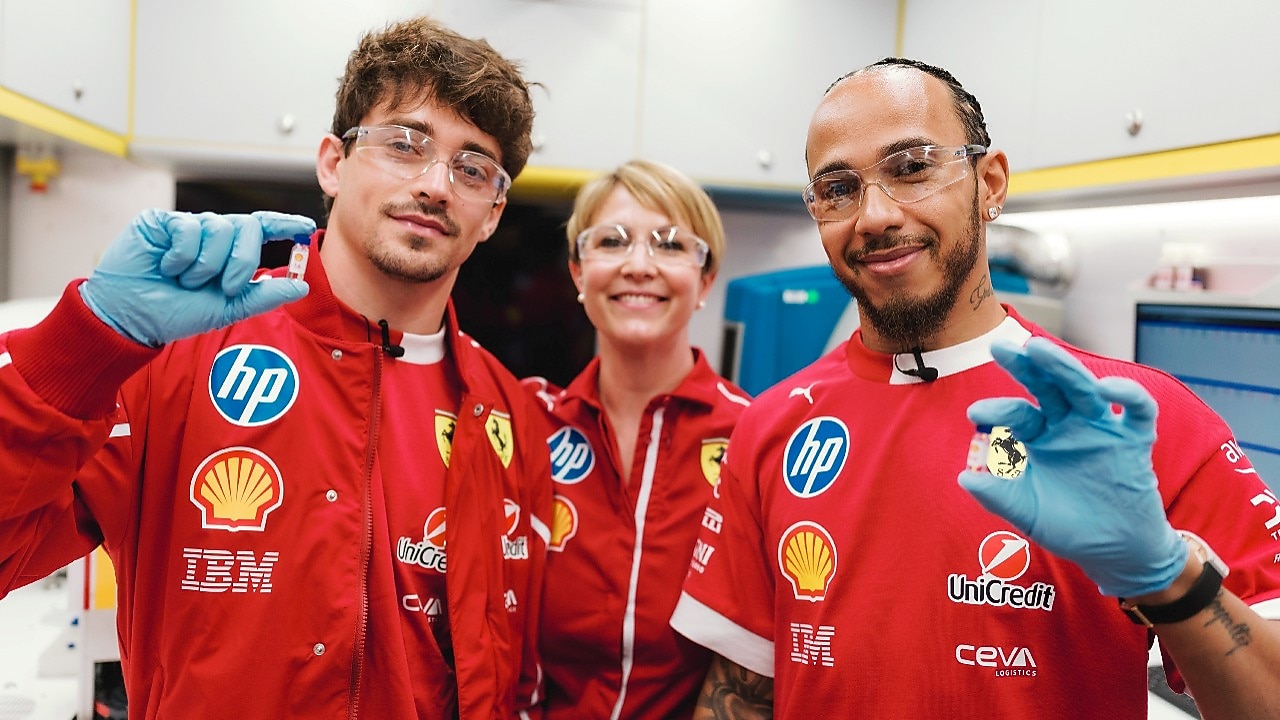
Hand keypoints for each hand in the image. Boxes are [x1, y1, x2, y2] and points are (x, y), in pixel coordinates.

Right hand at [79, 210, 312, 345]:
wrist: (132, 318)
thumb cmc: (175, 313)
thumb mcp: (227, 308)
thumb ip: (264, 296)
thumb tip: (302, 286)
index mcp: (228, 252)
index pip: (261, 229)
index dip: (284, 224)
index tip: (306, 226)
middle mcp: (211, 235)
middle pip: (247, 227)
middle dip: (242, 262)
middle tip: (223, 287)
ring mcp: (186, 226)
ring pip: (220, 227)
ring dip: (207, 264)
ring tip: (185, 280)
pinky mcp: (160, 221)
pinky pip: (189, 228)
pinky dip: (183, 255)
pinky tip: (167, 266)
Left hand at [958, 337, 1186, 597]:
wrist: (1115, 552)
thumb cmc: (1068, 527)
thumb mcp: (1027, 513)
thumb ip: (998, 496)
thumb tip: (963, 478)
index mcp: (1041, 437)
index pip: (1018, 413)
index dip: (998, 411)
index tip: (976, 414)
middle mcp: (1069, 425)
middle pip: (1048, 387)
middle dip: (1025, 366)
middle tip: (1000, 347)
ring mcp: (1102, 429)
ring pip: (1084, 388)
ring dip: (1063, 367)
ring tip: (1038, 350)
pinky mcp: (1135, 441)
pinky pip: (1138, 410)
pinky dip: (1128, 395)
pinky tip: (1106, 389)